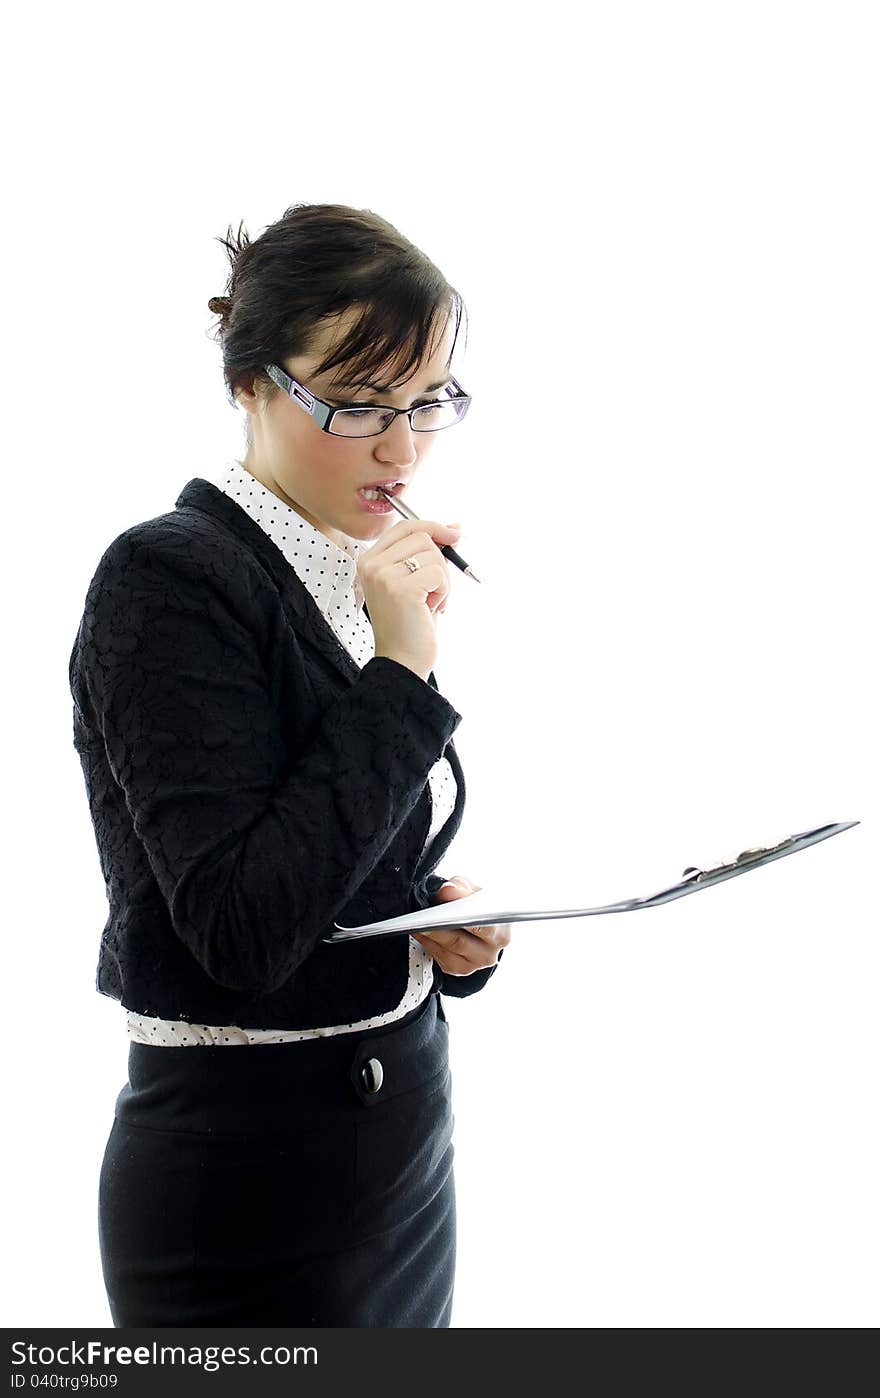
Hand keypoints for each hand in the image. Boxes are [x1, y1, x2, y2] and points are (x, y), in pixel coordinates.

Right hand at [358, 518, 462, 682]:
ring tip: (428, 604)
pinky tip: (430, 610)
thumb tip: (455, 528)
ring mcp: (383, 576)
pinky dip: (443, 593)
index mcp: (369, 560)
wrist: (402, 661)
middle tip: (433, 591)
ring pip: (433, 555)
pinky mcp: (401, 589)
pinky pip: (439, 574)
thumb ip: (426, 553)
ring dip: (442, 581)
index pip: (404, 526)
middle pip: (422, 537)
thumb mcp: (414, 581)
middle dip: (439, 563)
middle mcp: (371, 565)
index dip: (433, 527)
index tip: (454, 534)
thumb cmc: (410, 624)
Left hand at [412, 874, 510, 976]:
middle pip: (461, 941)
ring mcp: (476, 963)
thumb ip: (462, 886)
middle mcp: (492, 951)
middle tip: (423, 919)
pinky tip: (419, 933)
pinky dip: (428, 944)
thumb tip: (448, 890)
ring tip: (416, 924)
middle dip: (440, 928)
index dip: (465, 914)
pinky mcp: (460, 969)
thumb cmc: (477, 906)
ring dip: (430, 936)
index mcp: (501, 929)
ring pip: (449, 950)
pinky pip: (441, 958)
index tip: (446, 898)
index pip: (484, 925)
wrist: (479, 925)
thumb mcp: (473, 890)